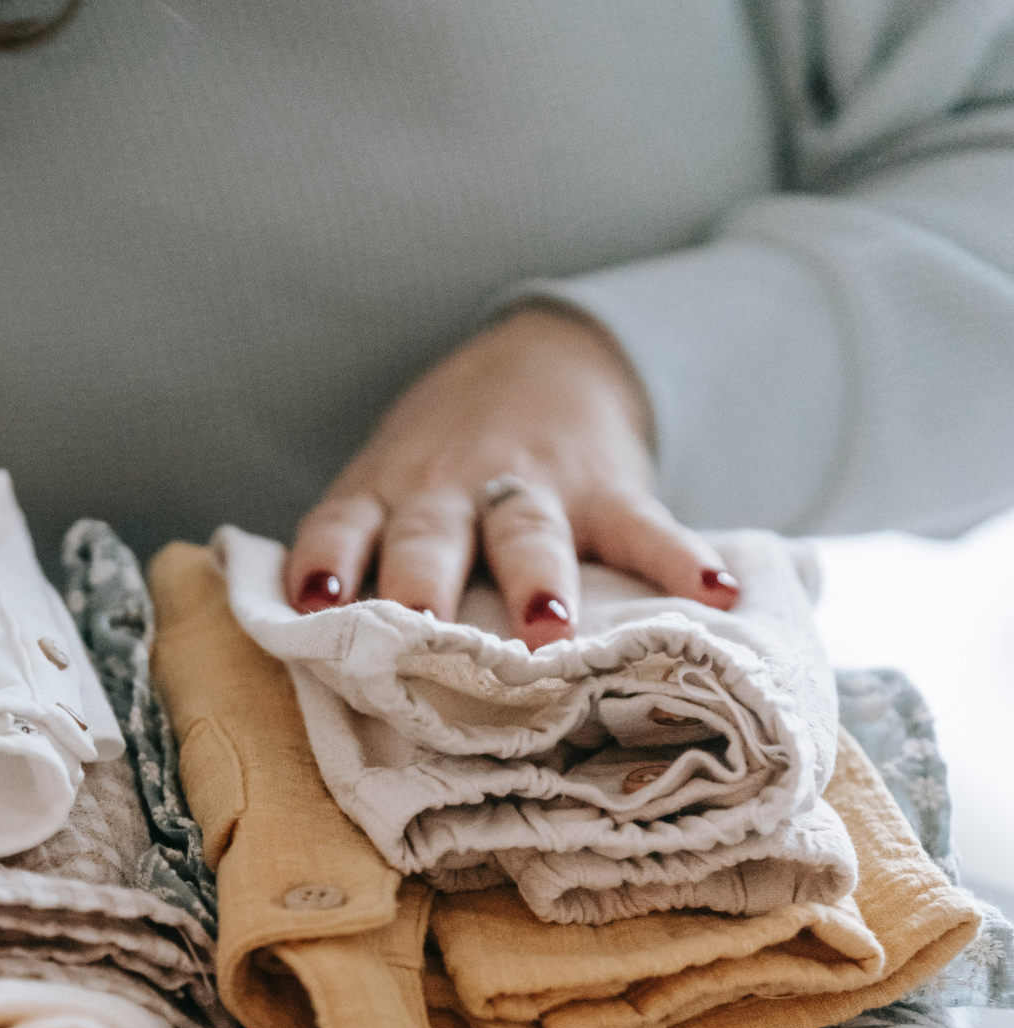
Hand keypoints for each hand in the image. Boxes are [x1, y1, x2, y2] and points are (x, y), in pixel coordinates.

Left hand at [285, 305, 738, 648]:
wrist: (538, 358)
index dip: (325, 558)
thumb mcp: (387, 492)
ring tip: (549, 629)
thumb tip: (316, 669)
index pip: (341, 524)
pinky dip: (681, 561)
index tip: (313, 599)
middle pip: (430, 536)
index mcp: (384, 497)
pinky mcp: (608, 490)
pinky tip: (713, 593)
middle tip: (421, 628)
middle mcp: (448, 492)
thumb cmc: (439, 468)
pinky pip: (644, 528)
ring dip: (537, 580)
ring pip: (527, 533)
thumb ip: (360, 565)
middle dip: (423, 582)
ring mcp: (530, 487)